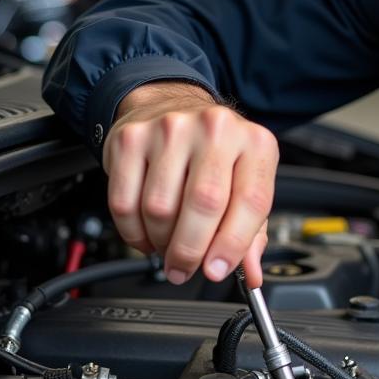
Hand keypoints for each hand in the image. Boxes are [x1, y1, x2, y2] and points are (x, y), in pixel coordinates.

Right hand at [102, 81, 276, 286]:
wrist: (170, 104)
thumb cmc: (214, 150)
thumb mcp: (244, 181)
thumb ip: (251, 231)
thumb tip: (251, 274)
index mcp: (255, 143)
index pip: (251, 201)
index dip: (233, 245)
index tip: (217, 270)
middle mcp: (216, 129)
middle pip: (203, 205)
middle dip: (191, 251)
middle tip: (185, 269)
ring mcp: (171, 130)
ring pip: (160, 209)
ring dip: (162, 242)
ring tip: (168, 246)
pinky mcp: (131, 139)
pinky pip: (124, 203)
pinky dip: (133, 232)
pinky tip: (146, 234)